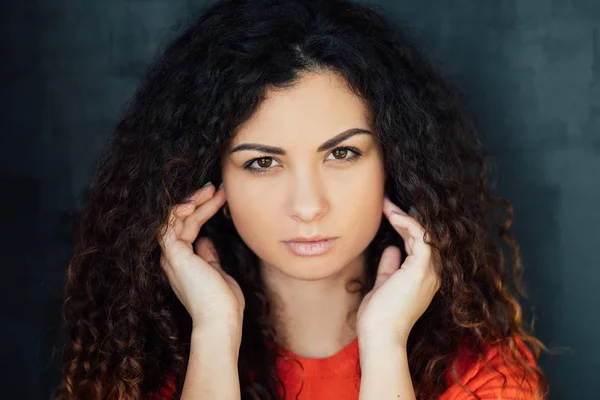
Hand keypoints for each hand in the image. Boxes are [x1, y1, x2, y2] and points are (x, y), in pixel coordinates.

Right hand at [158, 183, 244, 331]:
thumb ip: (209, 257)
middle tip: (217, 187)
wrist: (220, 321)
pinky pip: (169, 223)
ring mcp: (171, 255)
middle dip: (200, 200)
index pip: (189, 226)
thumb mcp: (217, 273)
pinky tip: (196, 200)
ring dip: (194, 201)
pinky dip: (180, 209)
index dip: (204, 209)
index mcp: (183, 261)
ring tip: (214, 189)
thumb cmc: (223, 304)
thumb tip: (206, 241)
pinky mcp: (174, 254)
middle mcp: (173, 257)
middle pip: (181, 219)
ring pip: (176, 217)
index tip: (221, 197)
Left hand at [356, 196, 440, 346]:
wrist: (379, 337)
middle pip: (424, 235)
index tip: (387, 211)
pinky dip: (407, 223)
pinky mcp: (421, 270)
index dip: (404, 225)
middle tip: (386, 200)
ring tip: (386, 203)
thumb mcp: (383, 285)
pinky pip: (421, 237)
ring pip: (424, 233)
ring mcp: (429, 272)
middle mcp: (431, 273)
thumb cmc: (378, 318)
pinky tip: (392, 215)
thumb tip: (391, 249)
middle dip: (405, 215)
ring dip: (404, 215)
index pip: (419, 243)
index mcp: (423, 277)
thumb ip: (389, 267)